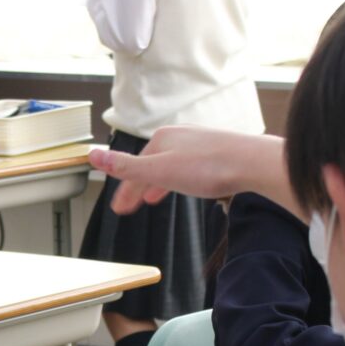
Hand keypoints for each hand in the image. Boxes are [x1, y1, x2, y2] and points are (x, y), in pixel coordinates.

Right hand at [90, 128, 296, 217]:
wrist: (252, 163)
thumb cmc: (208, 167)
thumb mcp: (159, 170)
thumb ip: (125, 166)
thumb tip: (92, 154)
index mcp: (162, 138)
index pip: (134, 166)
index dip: (125, 189)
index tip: (119, 209)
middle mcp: (179, 136)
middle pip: (151, 165)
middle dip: (139, 187)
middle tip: (130, 207)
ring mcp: (199, 143)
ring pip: (170, 166)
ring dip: (158, 183)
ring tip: (153, 199)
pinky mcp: (217, 152)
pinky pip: (189, 167)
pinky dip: (179, 179)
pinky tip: (186, 186)